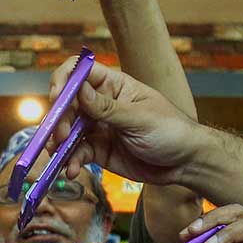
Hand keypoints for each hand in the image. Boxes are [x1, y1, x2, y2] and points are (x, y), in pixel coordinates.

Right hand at [49, 58, 200, 184]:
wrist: (186, 164)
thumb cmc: (171, 131)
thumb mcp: (139, 118)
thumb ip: (107, 108)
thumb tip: (78, 89)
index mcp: (113, 86)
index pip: (80, 72)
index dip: (64, 80)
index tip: (57, 98)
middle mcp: (101, 104)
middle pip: (67, 103)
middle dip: (59, 119)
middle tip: (60, 136)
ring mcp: (98, 127)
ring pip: (67, 130)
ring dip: (59, 142)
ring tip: (58, 156)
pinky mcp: (98, 150)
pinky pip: (76, 153)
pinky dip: (70, 161)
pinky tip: (71, 170)